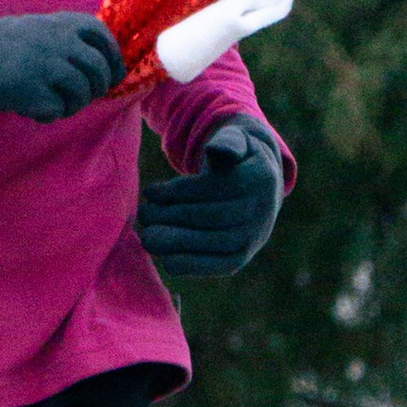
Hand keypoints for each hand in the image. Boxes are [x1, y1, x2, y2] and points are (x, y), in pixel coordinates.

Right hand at [0, 12, 124, 123]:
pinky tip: (34, 109)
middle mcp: (61, 42)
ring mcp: (49, 67)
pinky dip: (51, 114)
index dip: (113, 59)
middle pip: (99, 70)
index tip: (113, 75)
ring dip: (75, 104)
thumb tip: (107, 66)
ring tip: (56, 103)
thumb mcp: (41, 27)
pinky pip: (59, 110)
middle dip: (98, 87)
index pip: (104, 38)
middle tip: (86, 96)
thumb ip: (71, 38)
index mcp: (64, 23)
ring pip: (83, 93)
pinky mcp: (35, 91)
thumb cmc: (5, 46)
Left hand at [137, 118, 284, 277]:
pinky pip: (218, 266)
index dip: (179, 191)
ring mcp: (255, 237)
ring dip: (177, 242)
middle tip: (144, 214)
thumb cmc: (234, 160)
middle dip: (173, 216)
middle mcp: (262, 211)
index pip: (214, 188)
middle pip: (212, 217)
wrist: (255, 188)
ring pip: (214, 243)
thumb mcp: (234, 141)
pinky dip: (191, 266)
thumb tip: (216, 149)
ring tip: (147, 236)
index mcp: (260, 177)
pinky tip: (166, 260)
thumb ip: (227, 141)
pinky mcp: (242, 257)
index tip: (150, 191)